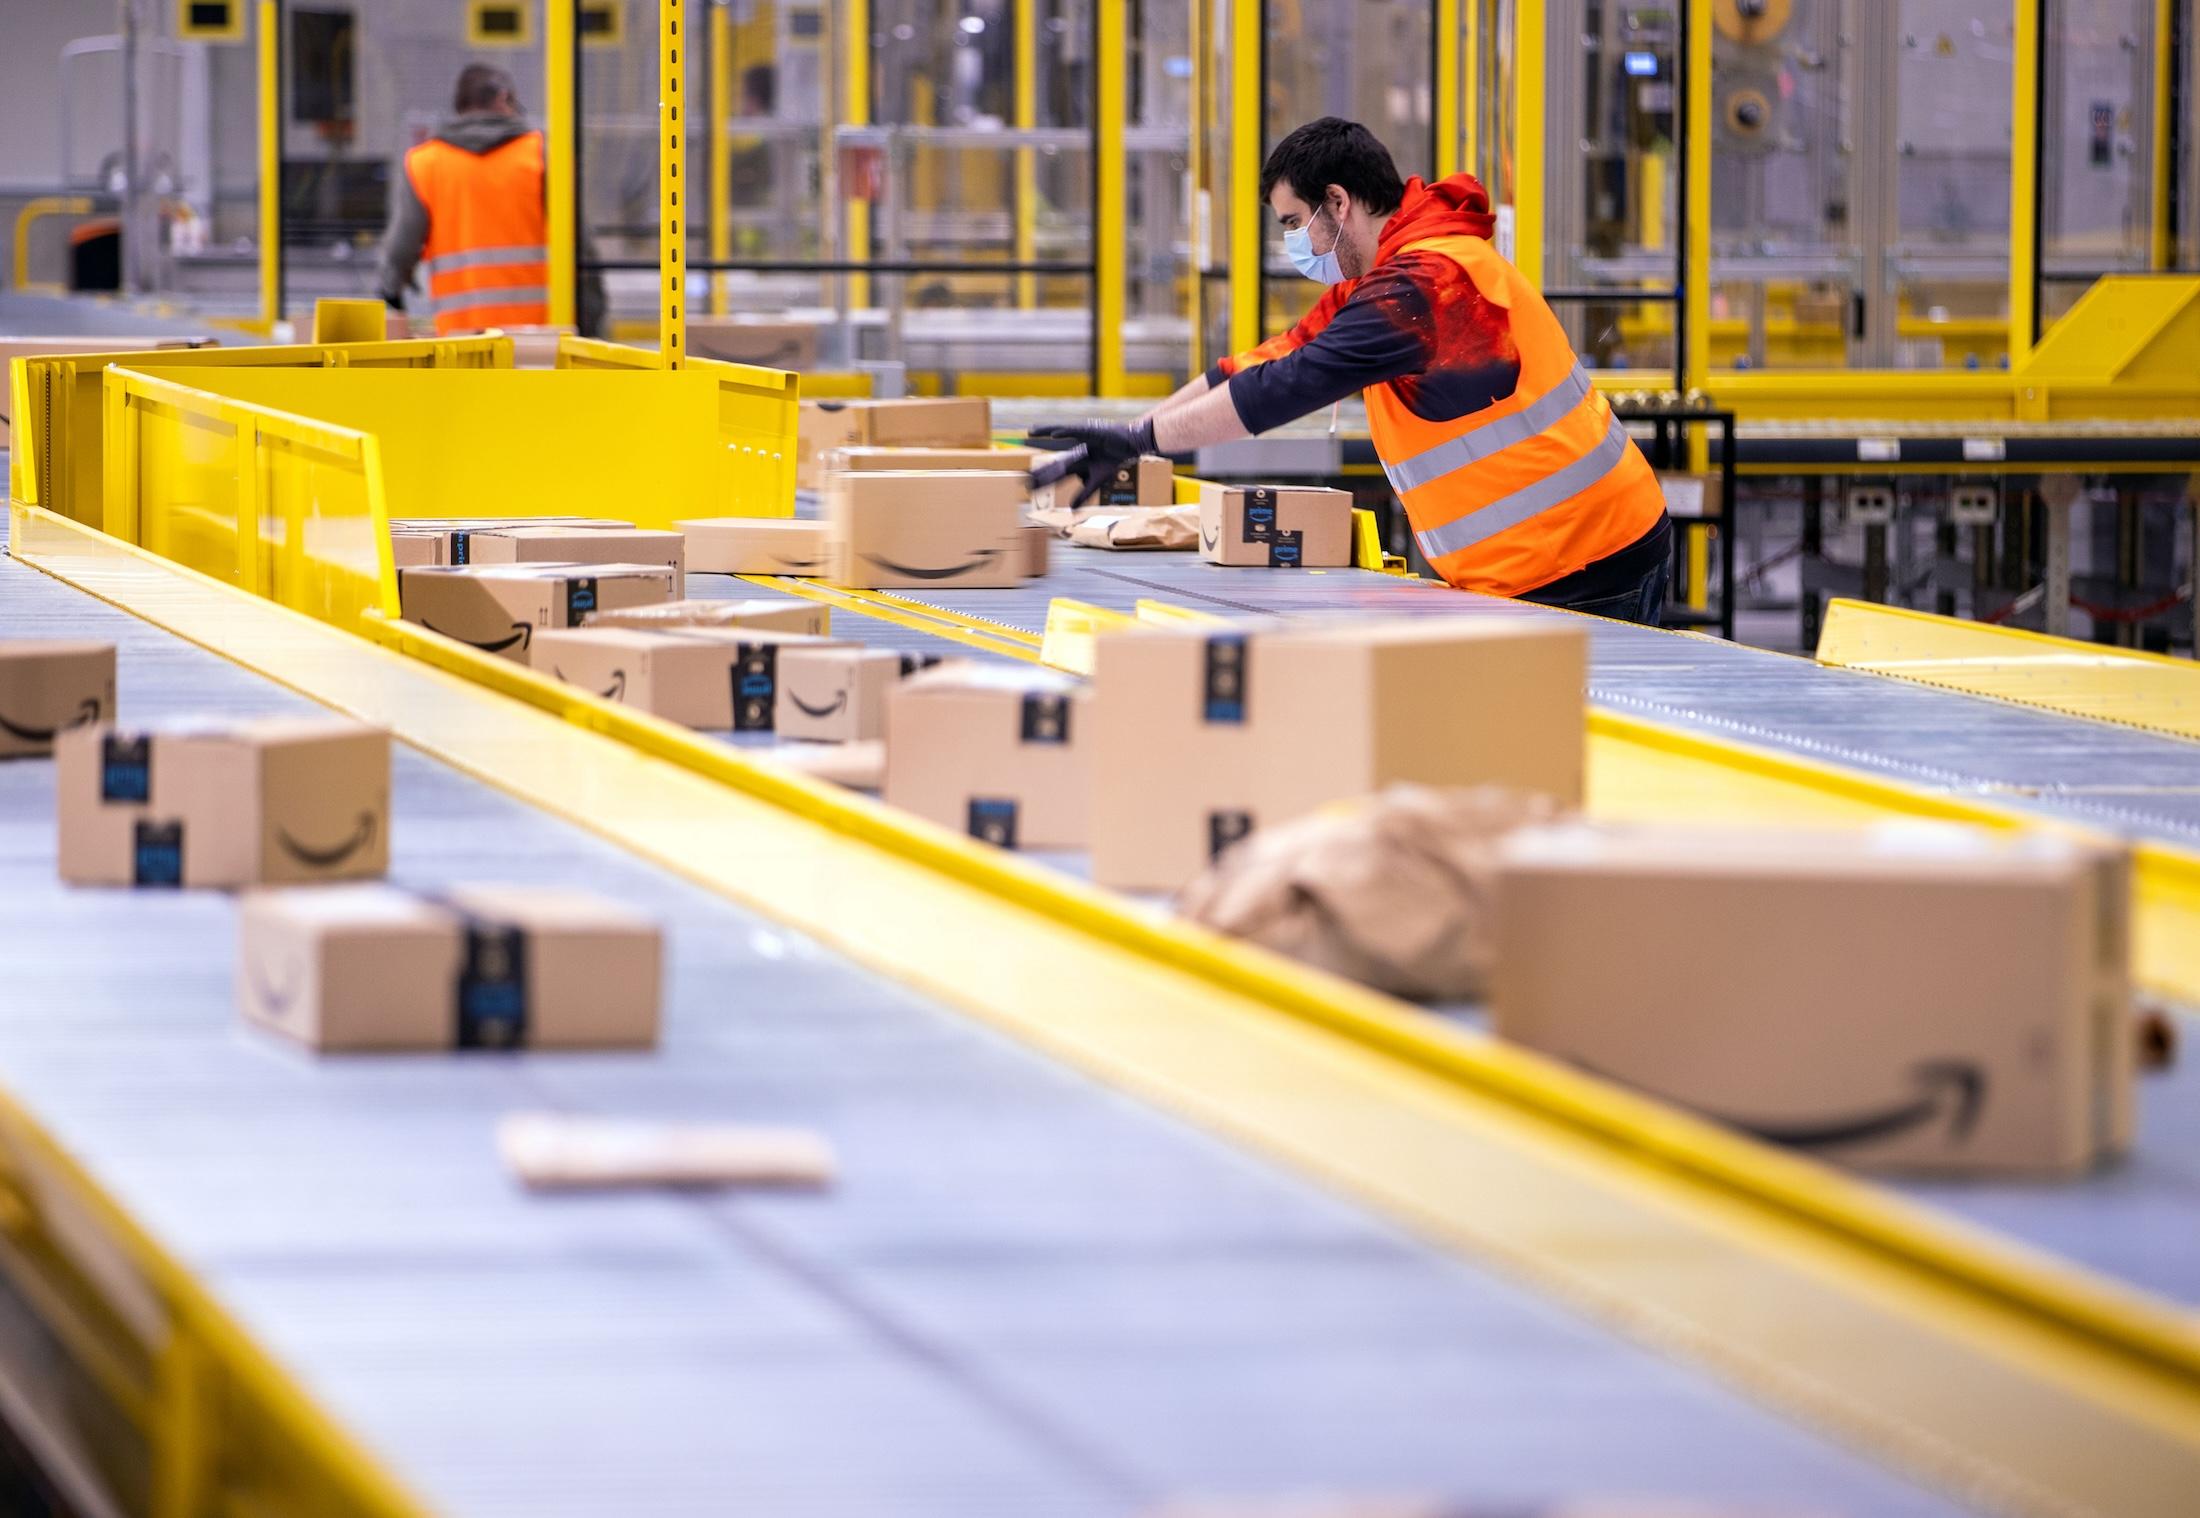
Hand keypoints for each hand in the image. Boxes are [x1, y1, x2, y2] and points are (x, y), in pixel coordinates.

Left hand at [1024, 418, 1156, 508]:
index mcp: (1076, 464)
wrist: (1130, 445)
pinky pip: (1075, 431)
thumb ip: (1084, 494)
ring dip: (1045, 435)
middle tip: (1023, 477)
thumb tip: (1071, 508)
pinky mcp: (1089, 431)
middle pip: (1054, 461)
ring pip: (1060, 441)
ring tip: (1030, 433)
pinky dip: (1065, 432)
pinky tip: (1054, 434)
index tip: (1029, 488)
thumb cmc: (1112, 460)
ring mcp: (1080, 441)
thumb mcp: (1097, 481)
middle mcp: (1074, 453)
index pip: (1056, 475)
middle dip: (1040, 470)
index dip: (1043, 481)